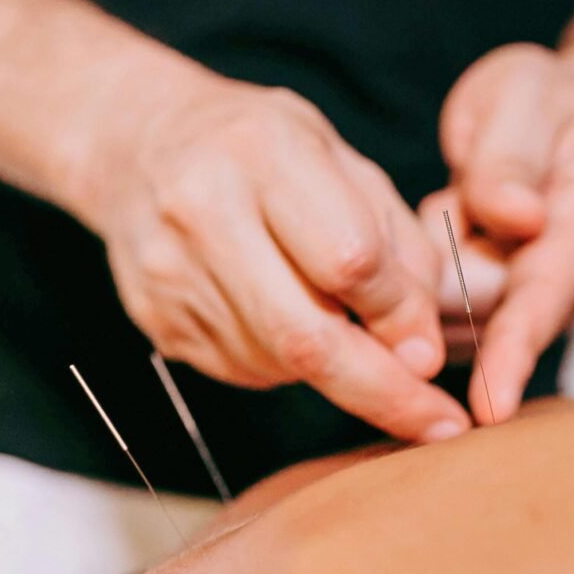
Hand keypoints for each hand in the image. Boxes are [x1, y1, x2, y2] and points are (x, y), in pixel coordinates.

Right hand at [80, 73, 470, 442]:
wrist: (139, 150)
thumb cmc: (258, 151)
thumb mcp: (341, 160)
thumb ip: (395, 246)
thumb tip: (420, 350)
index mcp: (262, 152)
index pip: (349, 260)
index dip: (400, 315)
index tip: (430, 352)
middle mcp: (203, 213)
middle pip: (306, 336)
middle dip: (381, 390)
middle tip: (433, 423)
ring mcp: (171, 275)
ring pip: (279, 362)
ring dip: (331, 368)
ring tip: (336, 323)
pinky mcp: (158, 321)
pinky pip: (245, 369)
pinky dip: (286, 363)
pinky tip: (281, 317)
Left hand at [426, 43, 573, 422]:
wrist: (542, 117)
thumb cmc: (536, 106)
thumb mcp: (522, 98)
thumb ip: (511, 157)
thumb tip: (515, 216)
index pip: (546, 299)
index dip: (513, 353)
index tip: (489, 405)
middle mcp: (563, 275)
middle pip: (490, 323)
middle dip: (448, 291)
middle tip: (448, 209)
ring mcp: (526, 296)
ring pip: (455, 323)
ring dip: (431, 283)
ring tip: (453, 210)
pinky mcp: (489, 306)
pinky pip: (437, 315)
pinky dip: (419, 288)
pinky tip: (434, 238)